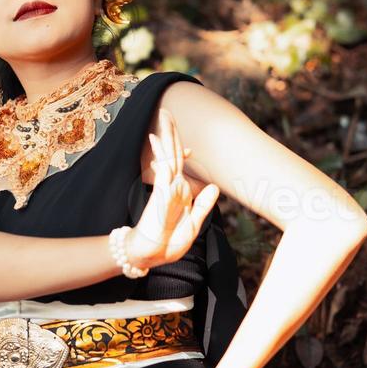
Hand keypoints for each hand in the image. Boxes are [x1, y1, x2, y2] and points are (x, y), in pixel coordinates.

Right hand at [126, 107, 219, 268]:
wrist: (151, 256)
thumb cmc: (170, 243)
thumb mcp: (194, 225)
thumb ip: (203, 206)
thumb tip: (214, 187)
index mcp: (180, 192)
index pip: (181, 165)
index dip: (181, 150)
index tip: (183, 141)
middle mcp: (172, 186)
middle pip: (172, 154)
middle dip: (170, 133)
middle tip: (166, 111)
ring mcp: (165, 189)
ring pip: (167, 157)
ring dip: (165, 136)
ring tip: (162, 116)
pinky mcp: (159, 194)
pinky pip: (163, 171)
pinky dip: (160, 156)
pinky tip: (156, 141)